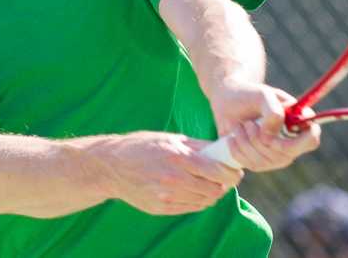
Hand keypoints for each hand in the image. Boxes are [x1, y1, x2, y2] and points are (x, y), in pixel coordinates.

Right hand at [94, 131, 242, 215]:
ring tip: (210, 184)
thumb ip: (198, 146)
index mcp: (179, 157)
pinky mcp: (161, 208)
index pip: (218, 172)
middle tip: (225, 179)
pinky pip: (190, 208)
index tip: (235, 171)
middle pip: (214, 190)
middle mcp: (174, 179)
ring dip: (212, 194)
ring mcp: (167, 196)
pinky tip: (195, 191)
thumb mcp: (171, 139)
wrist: (112, 166)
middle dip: (224, 185)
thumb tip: (222, 151)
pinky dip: (198, 201)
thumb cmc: (142, 146)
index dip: (232, 173)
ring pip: (204, 201)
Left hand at [207, 80, 320, 171]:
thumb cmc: (249, 95)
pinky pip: (252, 164)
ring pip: (266, 161)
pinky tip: (234, 138)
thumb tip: (271, 137)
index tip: (274, 131)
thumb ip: (273, 111)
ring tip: (240, 126)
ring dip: (246, 142)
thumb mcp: (262, 95)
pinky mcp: (261, 163)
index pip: (312, 140)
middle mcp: (292, 142)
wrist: (228, 102)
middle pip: (285, 154)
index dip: (298, 141)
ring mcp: (277, 155)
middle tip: (248, 123)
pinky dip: (239, 150)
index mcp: (299, 122)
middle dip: (261, 139)